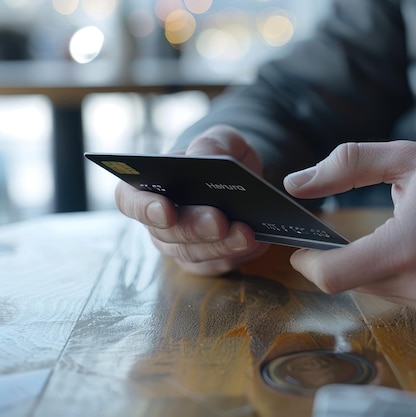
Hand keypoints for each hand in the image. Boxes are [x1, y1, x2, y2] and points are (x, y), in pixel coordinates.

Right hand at [115, 125, 268, 275]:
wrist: (244, 179)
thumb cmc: (221, 156)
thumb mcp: (221, 140)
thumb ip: (210, 144)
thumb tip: (201, 156)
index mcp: (148, 186)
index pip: (130, 201)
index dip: (144, 208)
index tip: (165, 209)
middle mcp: (158, 222)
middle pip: (166, 234)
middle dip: (194, 228)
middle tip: (219, 221)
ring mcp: (180, 246)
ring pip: (193, 254)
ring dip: (221, 246)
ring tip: (247, 233)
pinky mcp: (206, 262)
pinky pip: (218, 265)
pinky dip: (238, 255)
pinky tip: (257, 242)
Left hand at [283, 141, 415, 319]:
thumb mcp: (409, 157)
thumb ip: (347, 165)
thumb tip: (296, 183)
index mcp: (408, 244)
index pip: (334, 275)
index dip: (308, 264)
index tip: (301, 250)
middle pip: (352, 281)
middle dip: (345, 258)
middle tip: (360, 230)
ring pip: (375, 289)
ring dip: (373, 265)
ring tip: (402, 235)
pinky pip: (402, 297)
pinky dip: (397, 276)